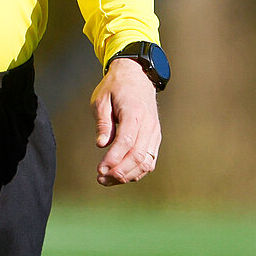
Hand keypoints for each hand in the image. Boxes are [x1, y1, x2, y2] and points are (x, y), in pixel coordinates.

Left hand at [90, 58, 160, 185]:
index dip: (114, 158)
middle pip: (138, 156)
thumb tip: (101, 144)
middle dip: (120, 171)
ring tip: (107, 180)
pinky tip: (121, 175)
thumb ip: (103, 122)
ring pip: (146, 162)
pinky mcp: (155, 138)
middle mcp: (149, 125)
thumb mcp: (102, 99)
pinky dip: (137, 171)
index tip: (100, 170)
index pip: (126, 141)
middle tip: (100, 178)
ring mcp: (155, 133)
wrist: (137, 76)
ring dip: (128, 175)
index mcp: (135, 113)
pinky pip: (150, 160)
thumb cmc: (116, 87)